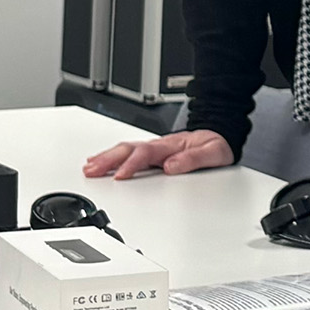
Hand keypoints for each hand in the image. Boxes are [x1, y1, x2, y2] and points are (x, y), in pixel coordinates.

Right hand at [81, 127, 233, 179]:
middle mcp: (160, 145)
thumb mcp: (214, 153)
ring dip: (105, 157)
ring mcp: (154, 148)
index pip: (146, 153)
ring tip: (89, 168)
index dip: (132, 164)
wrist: (220, 134)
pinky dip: (111, 157)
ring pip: (124, 149)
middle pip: (128, 149)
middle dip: (108, 159)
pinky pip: (127, 152)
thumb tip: (172, 166)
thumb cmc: (217, 145)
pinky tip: (100, 163)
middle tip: (92, 171)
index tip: (120, 176)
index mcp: (172, 145)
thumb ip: (194, 159)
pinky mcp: (152, 152)